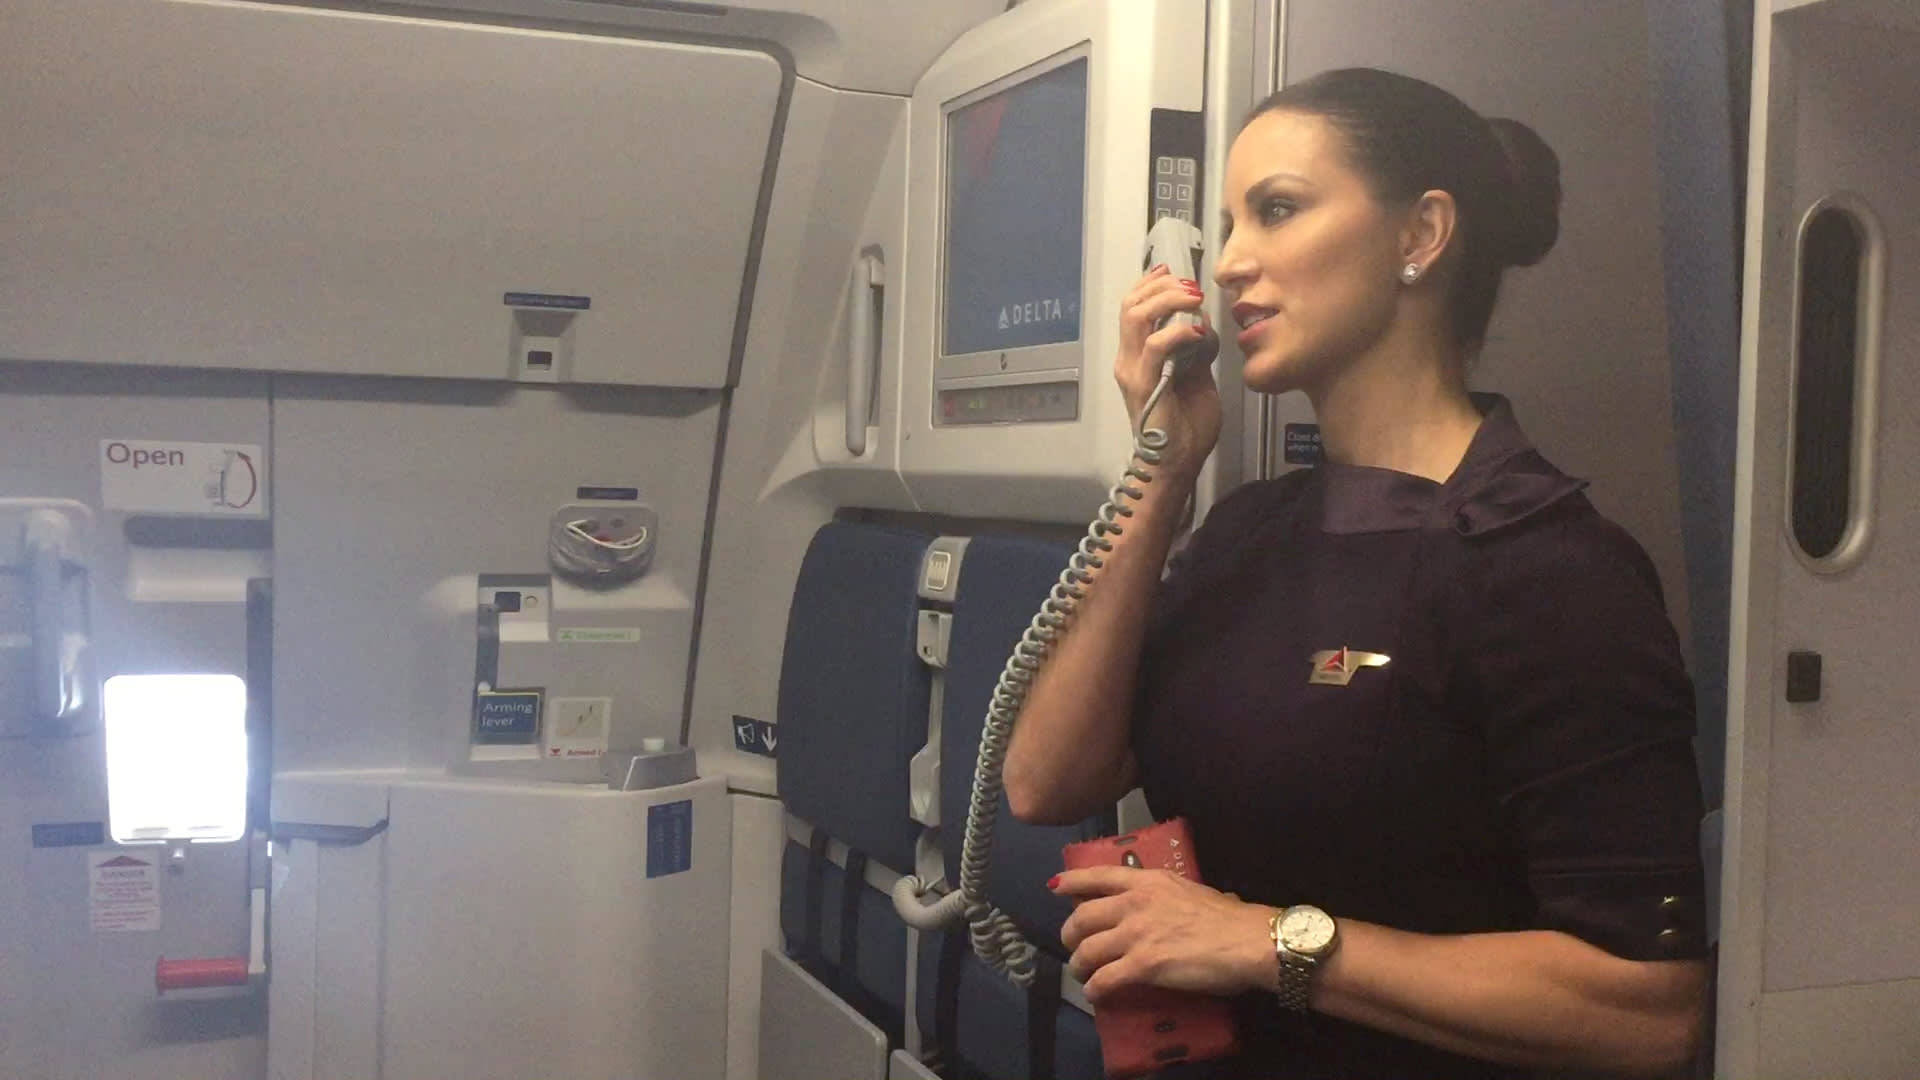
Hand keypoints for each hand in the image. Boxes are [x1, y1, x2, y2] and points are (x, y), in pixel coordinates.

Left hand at [1053, 866, 1272, 1005]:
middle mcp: (1134, 903)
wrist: (1248, 940)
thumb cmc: (1228, 917)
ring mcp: (1136, 934)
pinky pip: (1104, 979)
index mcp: (1147, 882)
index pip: (1098, 876)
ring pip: (1087, 950)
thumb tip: (1167, 905)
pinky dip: (1095, 989)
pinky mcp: (1142, 965)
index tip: (1055, 886)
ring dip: (1079, 965)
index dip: (1072, 881)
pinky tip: (1096, 994)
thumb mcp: (1190, 890)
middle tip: (1074, 946)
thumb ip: (1167, 895)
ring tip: (1083, 974)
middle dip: (1070, 934)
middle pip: (1083, 916)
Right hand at [1114, 267, 1223, 476]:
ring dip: (1167, 300)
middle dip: (1162, 286)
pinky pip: (1156, 346)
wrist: (1176, 465)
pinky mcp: (1143, 384)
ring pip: (1137, 316)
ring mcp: (1132, 371)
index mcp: (1137, 356)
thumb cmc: (1186, 429)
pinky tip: (1199, 332)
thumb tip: (1201, 321)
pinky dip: (1179, 332)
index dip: (1150, 284)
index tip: (1173, 273)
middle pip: (1131, 304)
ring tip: (1193, 299)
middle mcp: (1128, 359)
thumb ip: (1195, 350)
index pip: (1132, 307)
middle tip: (1191, 286)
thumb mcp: (1196, 378)